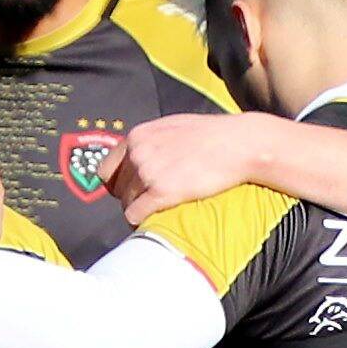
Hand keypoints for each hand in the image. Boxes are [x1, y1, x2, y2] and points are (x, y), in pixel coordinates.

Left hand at [115, 110, 275, 218]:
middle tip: (148, 203)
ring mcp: (148, 172)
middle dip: (130, 197)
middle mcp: (138, 153)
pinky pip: (135, 215)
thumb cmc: (213, 135)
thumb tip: (142, 156)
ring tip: (156, 212)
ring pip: (127, 203)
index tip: (129, 190)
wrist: (239, 144)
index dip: (118, 182)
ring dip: (139, 210)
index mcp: (138, 136)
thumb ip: (152, 141)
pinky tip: (153, 221)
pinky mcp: (161, 192)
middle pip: (117, 188)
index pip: (107, 168)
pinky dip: (141, 221)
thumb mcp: (173, 127)